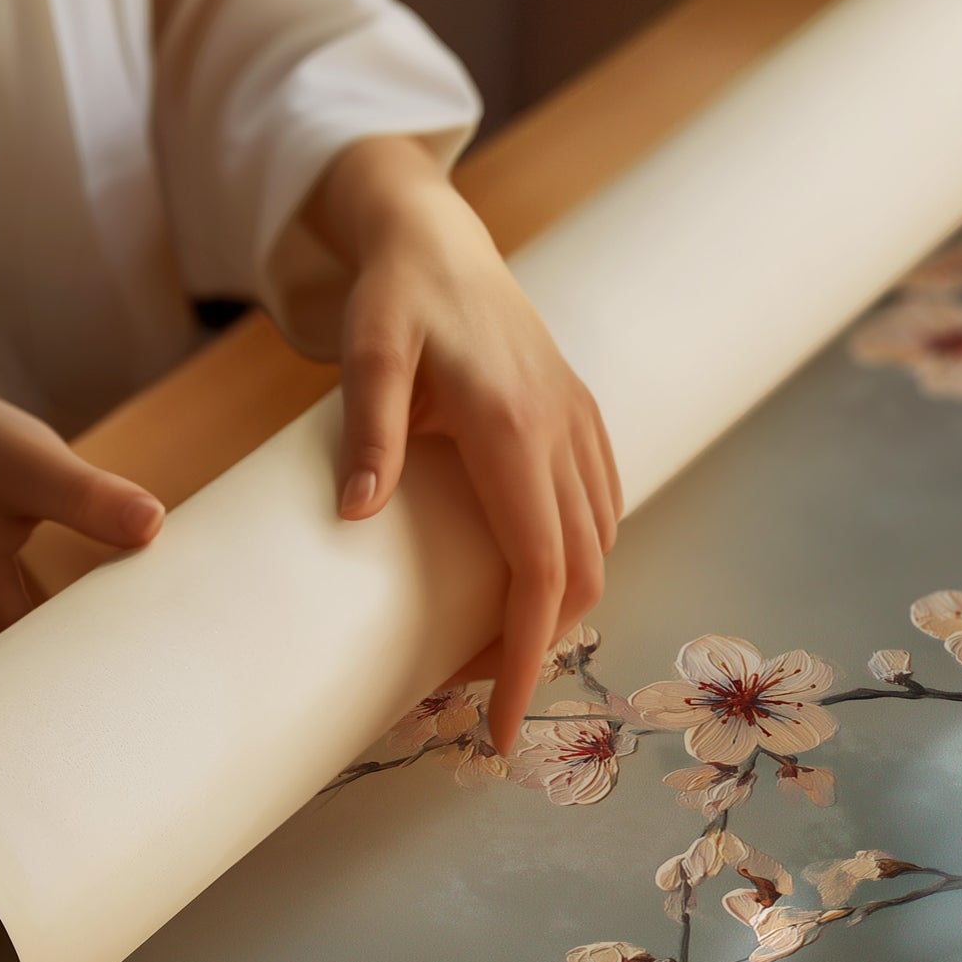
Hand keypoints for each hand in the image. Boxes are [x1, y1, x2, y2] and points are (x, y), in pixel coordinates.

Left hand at [301, 138, 622, 754]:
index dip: (523, 657)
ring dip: (558, 609)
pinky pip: (603, 509)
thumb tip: (358, 515)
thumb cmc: (395, 294)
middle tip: (475, 694)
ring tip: (494, 644)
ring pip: (598, 547)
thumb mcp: (367, 350)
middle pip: (579, 574)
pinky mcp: (582, 419)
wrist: (439, 237)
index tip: (496, 725)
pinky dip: (577, 561)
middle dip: (538, 649)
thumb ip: (369, 429)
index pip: (538, 569)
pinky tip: (536, 579)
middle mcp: (561, 432)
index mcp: (511, 427)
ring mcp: (580, 425)